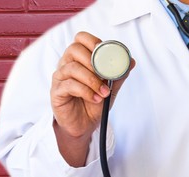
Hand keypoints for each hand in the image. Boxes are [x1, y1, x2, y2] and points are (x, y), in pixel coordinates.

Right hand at [50, 31, 134, 165]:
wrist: (85, 125)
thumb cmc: (94, 103)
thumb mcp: (110, 88)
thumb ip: (118, 74)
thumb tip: (131, 61)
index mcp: (79, 59)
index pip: (81, 39)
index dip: (93, 41)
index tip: (106, 54)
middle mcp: (67, 64)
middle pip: (74, 49)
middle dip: (93, 62)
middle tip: (105, 75)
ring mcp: (60, 78)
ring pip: (72, 68)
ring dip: (92, 80)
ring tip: (103, 92)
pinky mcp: (56, 92)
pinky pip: (69, 85)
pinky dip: (86, 91)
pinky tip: (95, 98)